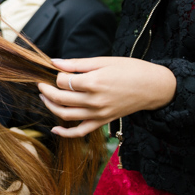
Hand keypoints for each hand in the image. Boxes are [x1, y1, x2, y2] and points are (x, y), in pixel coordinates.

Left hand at [38, 57, 176, 137]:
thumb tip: (54, 62)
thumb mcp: (103, 61)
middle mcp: (94, 101)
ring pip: (65, 115)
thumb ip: (77, 64)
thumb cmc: (130, 69)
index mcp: (94, 82)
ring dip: (50, 107)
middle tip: (41, 84)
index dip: (56, 76)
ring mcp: (98, 114)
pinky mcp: (102, 122)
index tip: (56, 71)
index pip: (63, 81)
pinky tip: (55, 129)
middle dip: (46, 91)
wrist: (153, 87)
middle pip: (60, 98)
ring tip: (44, 97)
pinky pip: (80, 132)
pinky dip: (66, 133)